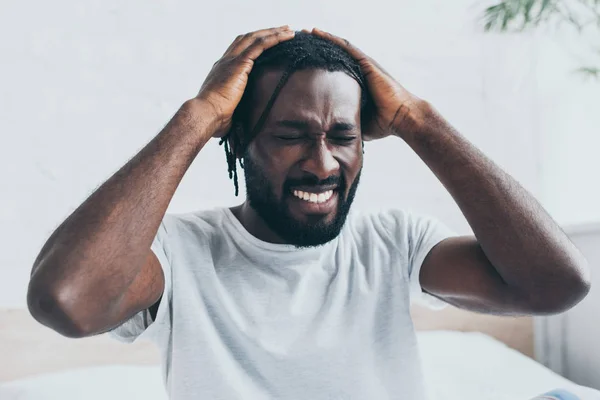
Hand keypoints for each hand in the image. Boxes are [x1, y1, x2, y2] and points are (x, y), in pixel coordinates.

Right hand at [195, 26, 294, 137]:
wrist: (206, 114)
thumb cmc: (214, 119)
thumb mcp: (227, 111)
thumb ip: (235, 110)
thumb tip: (242, 128)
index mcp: (222, 69)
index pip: (239, 49)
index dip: (253, 43)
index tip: (267, 41)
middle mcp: (226, 61)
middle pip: (248, 38)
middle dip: (266, 33)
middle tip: (282, 30)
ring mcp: (232, 60)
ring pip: (256, 38)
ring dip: (274, 32)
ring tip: (289, 30)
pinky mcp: (240, 64)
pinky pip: (260, 45)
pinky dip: (274, 38)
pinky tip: (286, 36)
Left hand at [308, 28, 427, 139]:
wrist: (401, 118)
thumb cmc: (383, 123)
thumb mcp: (357, 122)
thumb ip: (344, 122)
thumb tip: (326, 133)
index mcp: (358, 83)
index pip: (336, 70)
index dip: (322, 63)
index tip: (305, 60)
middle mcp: (361, 71)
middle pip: (337, 54)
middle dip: (321, 47)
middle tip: (303, 40)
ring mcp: (364, 65)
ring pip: (340, 47)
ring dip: (324, 38)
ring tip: (308, 31)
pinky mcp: (367, 64)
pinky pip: (347, 48)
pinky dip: (332, 40)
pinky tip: (319, 33)